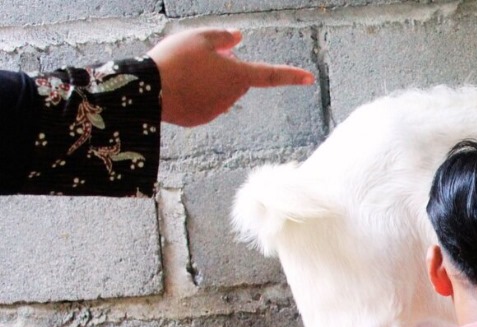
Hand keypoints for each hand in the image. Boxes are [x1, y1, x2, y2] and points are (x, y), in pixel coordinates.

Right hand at [147, 28, 314, 127]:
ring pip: (218, 90)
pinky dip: (194, 93)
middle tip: (197, 57)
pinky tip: (176, 86)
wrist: (146, 90)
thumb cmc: (175, 60)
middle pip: (236, 78)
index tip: (310, 78)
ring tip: (181, 71)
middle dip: (224, 67)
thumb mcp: (199, 37)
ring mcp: (217, 110)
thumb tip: (238, 37)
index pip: (270, 74)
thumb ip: (222, 37)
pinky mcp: (200, 119)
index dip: (291, 75)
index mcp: (238, 76)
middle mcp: (232, 97)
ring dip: (207, 80)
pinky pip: (202, 102)